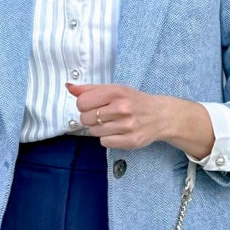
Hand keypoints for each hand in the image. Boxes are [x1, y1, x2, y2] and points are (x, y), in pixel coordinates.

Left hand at [66, 82, 214, 159]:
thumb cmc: (133, 101)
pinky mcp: (131, 141)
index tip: (93, 106)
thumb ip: (90, 89)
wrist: (160, 115)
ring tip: (111, 124)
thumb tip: (69, 87)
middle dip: (90, 118)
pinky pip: (104, 142)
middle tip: (103, 116)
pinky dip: (107, 139)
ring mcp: (127, 125)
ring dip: (99, 129)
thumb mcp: (114, 89)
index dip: (83, 105)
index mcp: (116, 92)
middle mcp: (122, 108)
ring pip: (94, 132)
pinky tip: (117, 132)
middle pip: (85, 118)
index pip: (81, 102)